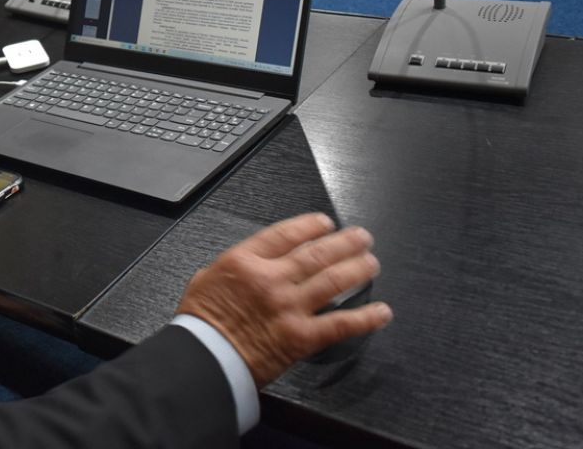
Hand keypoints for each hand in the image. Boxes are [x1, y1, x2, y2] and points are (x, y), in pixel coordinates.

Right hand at [175, 213, 391, 387]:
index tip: (324, 222)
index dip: (310, 225)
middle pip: (317, 253)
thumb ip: (230, 267)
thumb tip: (244, 264)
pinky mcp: (302, 337)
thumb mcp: (204, 279)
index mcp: (245, 262)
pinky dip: (366, 317)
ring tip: (371, 263)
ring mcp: (289, 307)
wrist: (204, 359)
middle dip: (344, 242)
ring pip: (334, 281)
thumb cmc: (200, 324)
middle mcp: (272, 279)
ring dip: (358, 269)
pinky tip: (382, 312)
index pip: (286, 234)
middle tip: (361, 237)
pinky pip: (341, 324)